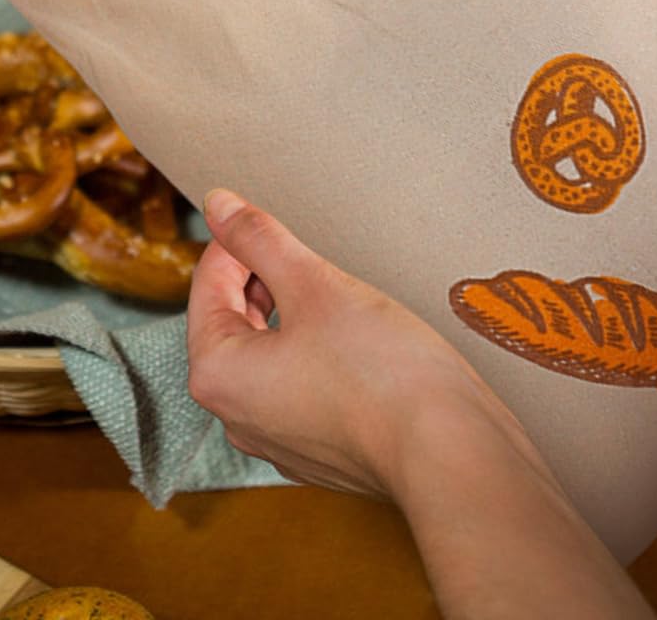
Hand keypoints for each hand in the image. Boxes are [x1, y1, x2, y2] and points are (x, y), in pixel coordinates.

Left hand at [186, 189, 528, 496]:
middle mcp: (236, 416)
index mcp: (218, 375)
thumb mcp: (313, 282)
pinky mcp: (317, 451)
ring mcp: (277, 440)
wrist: (448, 452)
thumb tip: (219, 204)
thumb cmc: (381, 373)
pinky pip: (296, 386)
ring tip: (331, 293)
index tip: (269, 221)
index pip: (209, 284)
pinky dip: (313, 354)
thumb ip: (259, 239)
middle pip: (233, 321)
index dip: (240, 241)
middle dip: (263, 279)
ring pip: (267, 354)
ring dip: (289, 315)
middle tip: (305, 254)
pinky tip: (351, 340)